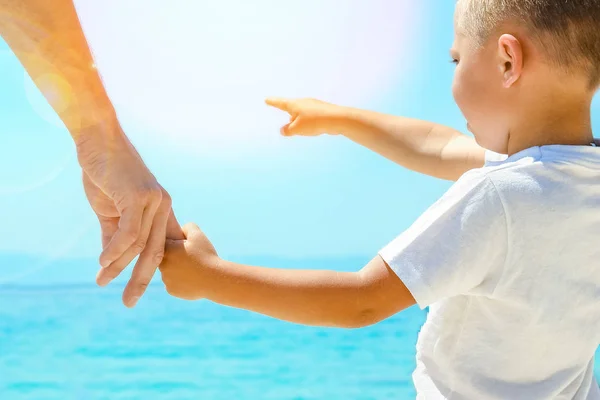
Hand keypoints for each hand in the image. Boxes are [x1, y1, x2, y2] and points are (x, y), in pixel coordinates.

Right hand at [78, 123, 183, 306]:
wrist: (99, 141)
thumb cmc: (106, 174)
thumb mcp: (111, 210)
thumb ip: (113, 235)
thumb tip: (109, 261)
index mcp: (161, 210)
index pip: (161, 246)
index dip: (152, 270)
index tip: (139, 290)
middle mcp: (163, 206)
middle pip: (156, 252)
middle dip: (142, 280)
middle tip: (129, 303)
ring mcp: (153, 200)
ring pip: (139, 244)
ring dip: (120, 266)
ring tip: (102, 281)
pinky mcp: (138, 195)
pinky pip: (129, 230)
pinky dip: (116, 249)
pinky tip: (103, 262)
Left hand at [159, 223, 218, 300]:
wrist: (215, 279)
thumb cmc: (206, 255)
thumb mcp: (198, 235)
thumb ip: (187, 227)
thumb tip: (180, 228)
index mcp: (166, 249)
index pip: (164, 243)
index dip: (174, 243)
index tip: (184, 245)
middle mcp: (162, 265)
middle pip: (165, 258)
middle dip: (175, 256)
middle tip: (190, 257)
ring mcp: (165, 279)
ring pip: (169, 271)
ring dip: (177, 269)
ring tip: (193, 268)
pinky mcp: (171, 290)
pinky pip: (173, 283)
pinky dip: (180, 281)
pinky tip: (192, 278)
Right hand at [265, 97, 345, 136]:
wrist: (337, 119)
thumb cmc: (314, 122)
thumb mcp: (297, 129)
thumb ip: (288, 130)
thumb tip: (283, 130)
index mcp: (294, 104)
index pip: (280, 103)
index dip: (273, 102)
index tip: (266, 99)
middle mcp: (303, 103)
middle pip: (292, 109)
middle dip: (289, 117)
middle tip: (287, 124)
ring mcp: (313, 106)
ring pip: (301, 114)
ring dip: (299, 122)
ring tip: (302, 130)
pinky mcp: (321, 111)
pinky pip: (310, 117)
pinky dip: (308, 123)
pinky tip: (313, 129)